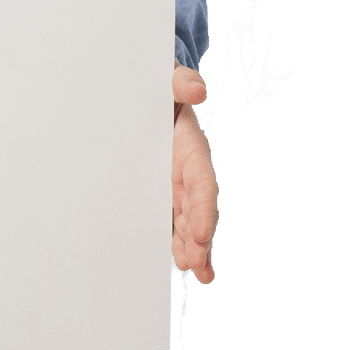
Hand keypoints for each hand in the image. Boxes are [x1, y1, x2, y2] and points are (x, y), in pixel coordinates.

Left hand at [171, 64, 217, 283]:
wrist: (143, 93)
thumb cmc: (157, 87)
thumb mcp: (167, 79)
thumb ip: (180, 82)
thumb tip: (196, 89)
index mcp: (191, 148)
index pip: (201, 182)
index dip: (204, 208)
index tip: (203, 233)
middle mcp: (186, 171)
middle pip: (198, 209)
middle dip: (199, 237)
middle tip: (195, 263)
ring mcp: (173, 185)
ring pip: (187, 221)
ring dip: (191, 246)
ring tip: (193, 270)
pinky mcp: (159, 192)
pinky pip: (170, 220)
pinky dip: (178, 242)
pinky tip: (185, 266)